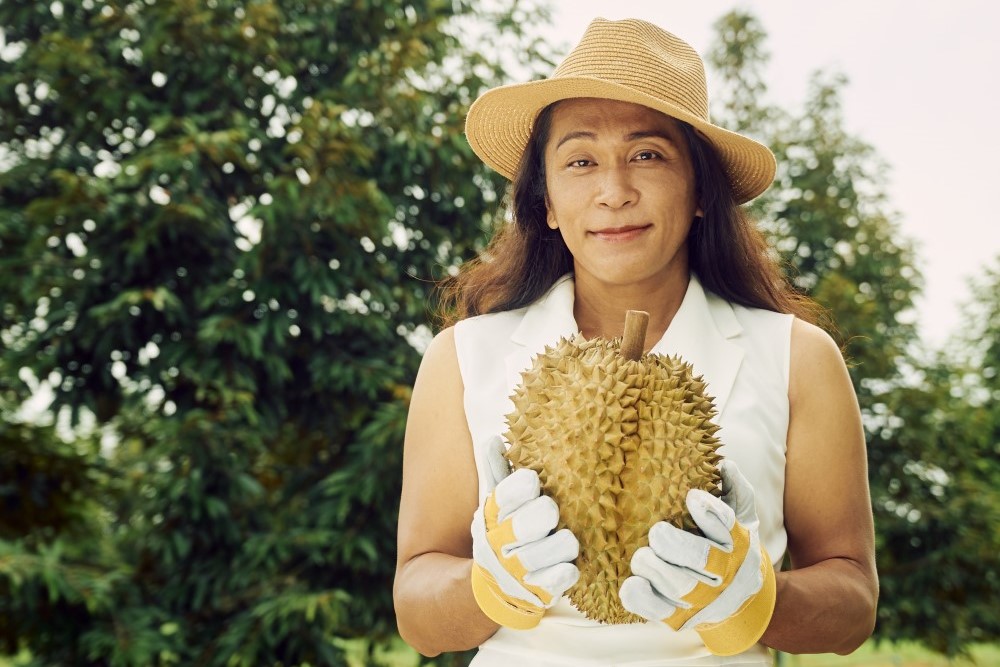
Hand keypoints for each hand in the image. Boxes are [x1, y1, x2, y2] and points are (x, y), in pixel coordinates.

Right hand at [470, 436, 579, 628]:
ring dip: (563, 541)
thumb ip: (496, 472)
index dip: (525, 485)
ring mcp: (517, 571)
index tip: (535, 482)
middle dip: (546, 513)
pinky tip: (567, 563)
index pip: (507, 493)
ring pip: (554, 547)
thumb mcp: (498, 504)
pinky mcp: (538, 592)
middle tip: (552, 511)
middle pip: (531, 520)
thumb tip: (492, 439)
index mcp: (491, 515)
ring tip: (565, 538)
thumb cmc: (507, 531)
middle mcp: (499, 543)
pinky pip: (562, 576)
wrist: (498, 587)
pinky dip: (567, 569)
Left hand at [619, 460, 775, 655]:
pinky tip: (630, 584)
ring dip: (658, 570)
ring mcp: (702, 599)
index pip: (727, 526)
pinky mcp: (680, 617)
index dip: (710, 513)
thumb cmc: (731, 547)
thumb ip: (736, 492)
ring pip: (680, 587)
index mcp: (737, 543)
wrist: (742, 603)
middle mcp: (723, 573)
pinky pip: (660, 611)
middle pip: (703, 560)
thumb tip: (725, 466)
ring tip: (642, 555)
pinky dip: (643, 599)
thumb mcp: (742, 519)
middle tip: (657, 531)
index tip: (692, 497)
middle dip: (679, 545)